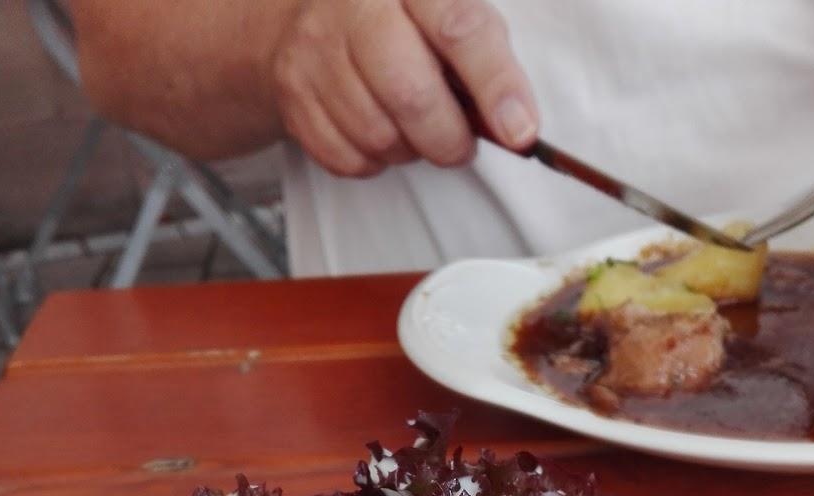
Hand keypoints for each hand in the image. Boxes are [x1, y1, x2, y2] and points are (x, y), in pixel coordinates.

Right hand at [271, 0, 538, 176]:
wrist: (305, 19)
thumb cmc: (399, 24)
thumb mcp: (446, 15)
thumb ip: (482, 60)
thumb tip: (515, 127)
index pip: (459, 29)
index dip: (495, 86)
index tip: (520, 132)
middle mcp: (355, 5)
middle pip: (411, 95)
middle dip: (447, 139)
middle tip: (459, 145)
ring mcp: (316, 50)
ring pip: (379, 136)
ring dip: (409, 150)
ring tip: (413, 130)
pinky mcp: (293, 95)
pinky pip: (348, 158)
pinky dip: (374, 162)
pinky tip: (378, 133)